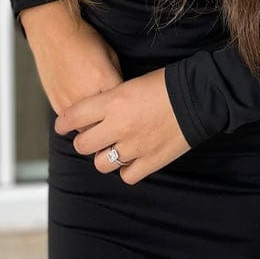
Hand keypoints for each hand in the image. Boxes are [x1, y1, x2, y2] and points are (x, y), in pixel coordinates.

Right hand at [20, 3, 122, 117]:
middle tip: (118, 122)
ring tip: (100, 120)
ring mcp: (69, 103)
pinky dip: (80, 123)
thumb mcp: (110, 54)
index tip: (132, 111)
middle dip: (113, 124)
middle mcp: (86, 95)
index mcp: (103, 80)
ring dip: (95, 127)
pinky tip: (85, 113)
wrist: (53, 33)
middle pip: (106, 124)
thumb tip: (122, 96)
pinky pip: (72, 125)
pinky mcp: (57, 106)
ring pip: (88, 130)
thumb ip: (117, 78)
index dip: (129, 110)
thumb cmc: (83, 39)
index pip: (123, 107)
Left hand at [54, 67, 189, 185]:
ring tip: (113, 148)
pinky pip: (126, 176)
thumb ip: (110, 100)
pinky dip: (127, 169)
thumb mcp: (131, 82)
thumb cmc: (166, 83)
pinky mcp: (150, 162)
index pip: (73, 117)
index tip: (62, 126)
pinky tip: (132, 158)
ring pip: (101, 164)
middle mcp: (118, 126)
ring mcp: (134, 147)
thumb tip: (95, 112)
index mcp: (112, 101)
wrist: (197, 96)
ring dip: (104, 156)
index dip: (64, 123)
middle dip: (84, 141)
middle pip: (83, 145)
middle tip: (91, 137)